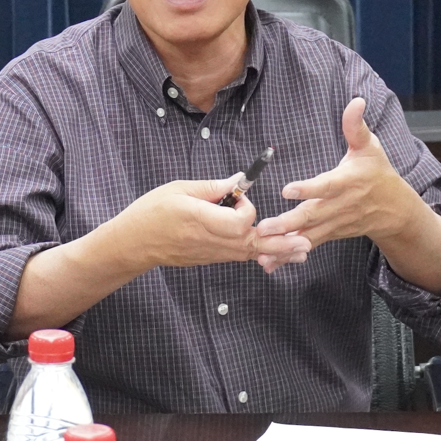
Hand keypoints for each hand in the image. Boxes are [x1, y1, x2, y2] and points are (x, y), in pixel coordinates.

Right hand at [116, 175, 309, 271]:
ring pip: (249, 253)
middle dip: (280, 241)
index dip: (247, 208)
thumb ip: (211, 187)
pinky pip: (239, 257)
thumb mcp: (178, 189)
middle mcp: (209, 240)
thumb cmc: (151, 212)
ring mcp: (210, 253)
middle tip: (306, 240)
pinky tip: (275, 253)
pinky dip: (259, 254)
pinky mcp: (209, 259)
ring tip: (302, 251)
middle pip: (252, 243)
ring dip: (277, 251)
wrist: (134, 244)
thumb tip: (238, 181)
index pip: (239, 222)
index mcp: (200, 219)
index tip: (238, 196)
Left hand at [256, 97, 428, 257]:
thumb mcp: (370, 147)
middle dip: (288, 223)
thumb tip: (356, 100)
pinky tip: (270, 263)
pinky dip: (289, 256)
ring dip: (284, 244)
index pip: (326, 186)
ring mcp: (335, 223)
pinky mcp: (329, 234)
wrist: (395, 210)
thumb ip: (356, 126)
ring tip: (260, 250)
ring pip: (308, 235)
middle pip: (312, 215)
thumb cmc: (378, 173)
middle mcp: (340, 206)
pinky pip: (308, 246)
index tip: (288, 189)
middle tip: (265, 228)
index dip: (308, 188)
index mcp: (347, 182)